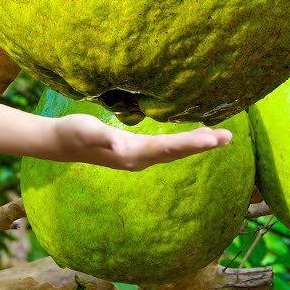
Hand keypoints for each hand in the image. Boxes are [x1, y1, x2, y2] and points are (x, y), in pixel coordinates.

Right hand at [51, 114, 232, 170]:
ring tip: (221, 136)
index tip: (213, 137)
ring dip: (198, 145)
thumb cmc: (73, 133)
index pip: (168, 148)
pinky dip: (185, 142)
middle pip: (177, 152)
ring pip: (175, 151)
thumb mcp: (86, 130)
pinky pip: (169, 148)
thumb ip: (103, 136)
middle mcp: (140, 159)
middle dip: (202, 144)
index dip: (191, 143)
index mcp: (132, 154)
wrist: (61, 143)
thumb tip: (120, 145)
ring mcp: (140, 156)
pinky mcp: (138, 150)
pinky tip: (196, 135)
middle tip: (228, 136)